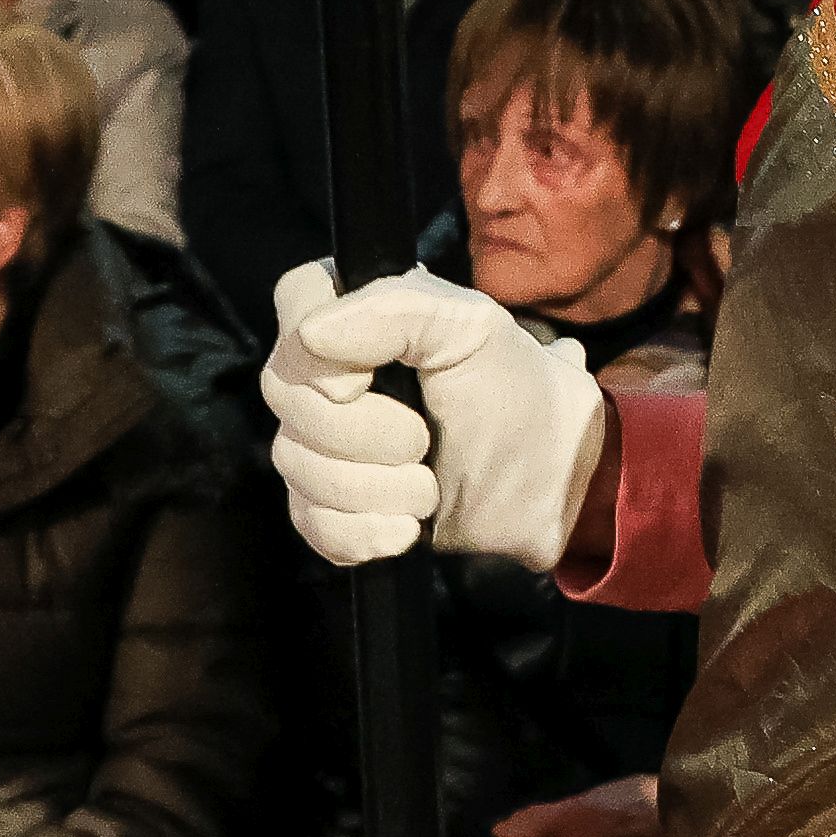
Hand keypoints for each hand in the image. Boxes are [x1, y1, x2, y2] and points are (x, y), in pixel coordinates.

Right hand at [262, 264, 604, 571]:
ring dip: (376, 489)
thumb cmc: (518, 394)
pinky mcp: (327, 506)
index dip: (327, 353)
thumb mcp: (475, 329)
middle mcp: (325, 373)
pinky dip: (364, 533)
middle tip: (424, 442)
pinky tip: (406, 529)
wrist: (549, 485)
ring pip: (296, 466)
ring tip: (429, 489)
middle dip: (363, 434)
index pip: (295, 303)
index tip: (375, 380)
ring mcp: (320, 443)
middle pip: (286, 396)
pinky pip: (311, 524)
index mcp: (357, 312)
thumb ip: (398, 307)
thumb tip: (311, 334)